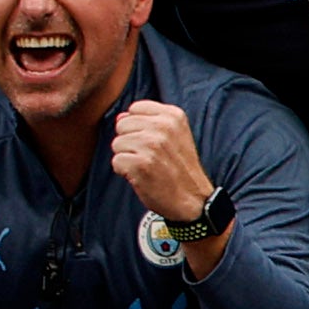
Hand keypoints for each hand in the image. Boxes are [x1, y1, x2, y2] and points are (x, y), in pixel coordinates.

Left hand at [111, 100, 216, 228]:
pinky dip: (124, 172)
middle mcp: (163, 127)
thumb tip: (120, 117)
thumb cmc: (180, 169)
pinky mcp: (140, 164)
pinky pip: (116, 161)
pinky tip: (142, 176)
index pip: (135, 108)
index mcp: (173, 116)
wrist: (193, 200)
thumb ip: (149, 121)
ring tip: (147, 166)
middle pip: (122, 125)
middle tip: (150, 156)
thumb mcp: (175, 136)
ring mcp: (151, 145)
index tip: (153, 141)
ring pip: (117, 143)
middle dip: (130, 141)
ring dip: (127, 157)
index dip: (138, 126)